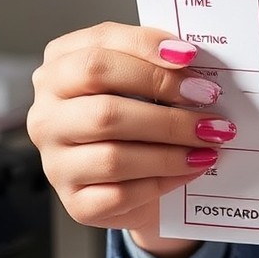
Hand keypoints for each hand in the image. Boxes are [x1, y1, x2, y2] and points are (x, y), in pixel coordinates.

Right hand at [27, 22, 235, 257]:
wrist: (140, 184)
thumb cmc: (140, 123)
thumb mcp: (141, 83)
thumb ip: (155, 65)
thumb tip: (189, 59)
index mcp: (58, 72)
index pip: (96, 56)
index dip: (145, 54)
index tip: (191, 58)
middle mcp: (46, 117)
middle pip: (105, 111)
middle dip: (168, 116)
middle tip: (211, 118)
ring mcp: (56, 164)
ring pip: (114, 157)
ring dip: (171, 153)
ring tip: (209, 148)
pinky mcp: (77, 203)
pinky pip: (122, 195)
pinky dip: (164, 182)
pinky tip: (191, 170)